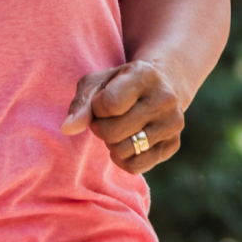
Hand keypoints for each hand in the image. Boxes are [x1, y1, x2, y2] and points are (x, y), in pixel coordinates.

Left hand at [63, 60, 187, 173]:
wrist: (161, 86)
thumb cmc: (119, 84)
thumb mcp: (97, 83)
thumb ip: (81, 104)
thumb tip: (67, 129)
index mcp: (145, 74)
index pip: (109, 104)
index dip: (96, 108)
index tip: (101, 102)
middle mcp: (166, 98)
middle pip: (113, 132)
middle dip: (101, 129)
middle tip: (106, 120)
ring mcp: (173, 123)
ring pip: (124, 151)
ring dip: (112, 144)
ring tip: (119, 129)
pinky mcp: (174, 144)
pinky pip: (136, 166)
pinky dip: (123, 159)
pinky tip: (128, 142)